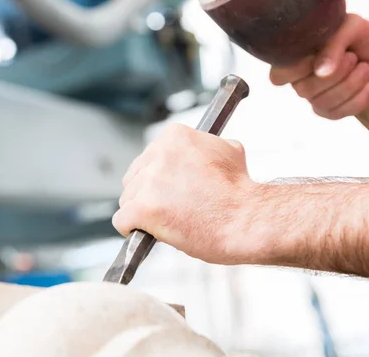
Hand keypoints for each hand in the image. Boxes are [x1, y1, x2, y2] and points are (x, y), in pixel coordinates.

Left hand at [112, 123, 256, 264]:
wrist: (247, 220)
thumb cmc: (240, 193)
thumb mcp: (229, 152)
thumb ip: (206, 147)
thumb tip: (205, 148)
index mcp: (175, 136)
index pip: (150, 157)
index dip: (161, 178)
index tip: (173, 189)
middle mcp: (157, 153)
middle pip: (134, 177)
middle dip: (149, 194)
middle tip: (172, 208)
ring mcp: (148, 181)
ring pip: (127, 200)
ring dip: (143, 213)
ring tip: (171, 221)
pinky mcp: (142, 208)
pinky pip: (121, 221)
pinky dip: (133, 229)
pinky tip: (150, 232)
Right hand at [270, 14, 368, 119]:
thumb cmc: (365, 37)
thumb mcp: (351, 27)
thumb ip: (333, 44)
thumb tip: (320, 72)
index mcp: (297, 56)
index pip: (278, 75)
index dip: (294, 71)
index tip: (316, 57)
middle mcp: (301, 78)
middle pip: (304, 90)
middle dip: (335, 75)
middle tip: (354, 57)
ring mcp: (315, 96)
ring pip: (321, 103)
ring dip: (349, 86)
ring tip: (366, 68)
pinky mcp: (331, 110)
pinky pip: (336, 114)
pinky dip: (358, 100)